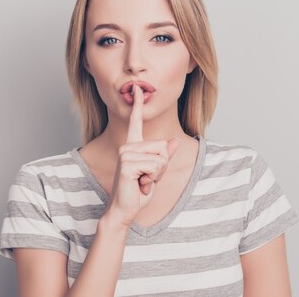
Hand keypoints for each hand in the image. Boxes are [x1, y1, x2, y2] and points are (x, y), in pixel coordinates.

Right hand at [104, 83, 179, 227]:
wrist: (124, 210)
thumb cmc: (138, 192)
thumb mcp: (156, 173)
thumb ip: (164, 157)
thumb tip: (173, 141)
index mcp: (133, 145)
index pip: (135, 121)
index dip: (137, 105)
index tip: (136, 88)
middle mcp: (127, 146)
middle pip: (162, 147)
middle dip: (161, 167)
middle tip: (146, 178)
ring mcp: (125, 154)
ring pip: (160, 158)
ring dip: (157, 175)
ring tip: (142, 182)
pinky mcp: (127, 164)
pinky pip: (155, 166)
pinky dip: (152, 179)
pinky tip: (140, 185)